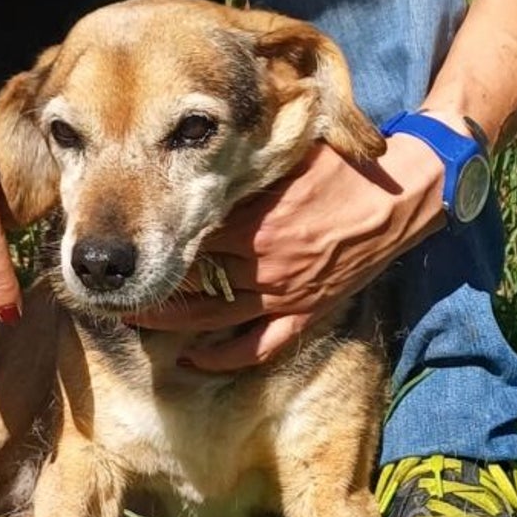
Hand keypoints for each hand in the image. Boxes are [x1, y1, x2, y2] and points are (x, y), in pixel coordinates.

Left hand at [129, 134, 449, 370]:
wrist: (402, 195)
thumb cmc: (343, 169)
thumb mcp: (289, 157)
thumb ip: (247, 166)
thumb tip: (206, 156)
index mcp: (255, 222)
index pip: (189, 239)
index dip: (153, 243)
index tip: (125, 244)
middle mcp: (263, 263)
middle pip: (192, 281)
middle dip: (150, 284)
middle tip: (113, 288)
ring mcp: (285, 293)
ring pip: (214, 318)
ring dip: (171, 322)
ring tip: (134, 319)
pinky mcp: (306, 312)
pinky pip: (260, 346)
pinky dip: (225, 359)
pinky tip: (194, 360)